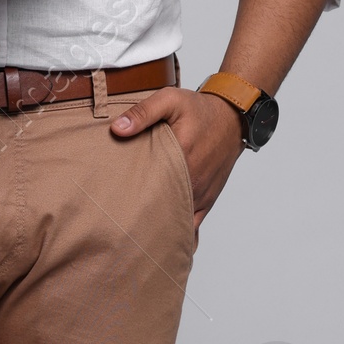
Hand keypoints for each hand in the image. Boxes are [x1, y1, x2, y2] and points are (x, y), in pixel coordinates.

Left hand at [110, 86, 242, 230]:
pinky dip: (178, 234)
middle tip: (116, 225)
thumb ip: (143, 112)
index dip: (129, 199)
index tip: (111, 207)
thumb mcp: (171, 100)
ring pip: (177, 222)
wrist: (232, 117)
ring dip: (157, 227)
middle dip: (139, 219)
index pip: (150, 188)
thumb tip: (118, 128)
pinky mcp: (207, 199)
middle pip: (161, 210)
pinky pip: (194, 225)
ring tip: (134, 235)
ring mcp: (200, 194)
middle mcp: (192, 182)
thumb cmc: (200, 109)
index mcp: (181, 158)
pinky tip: (162, 242)